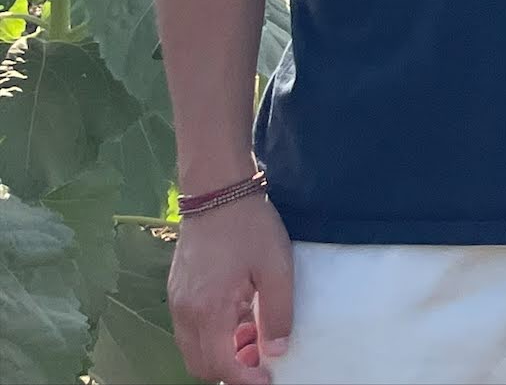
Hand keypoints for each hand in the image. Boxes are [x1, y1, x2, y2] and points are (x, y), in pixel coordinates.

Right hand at [168, 192, 292, 384]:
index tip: (268, 380)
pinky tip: (239, 316)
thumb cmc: (250, 227)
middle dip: (231, 370)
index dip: (245, 379)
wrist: (217, 191)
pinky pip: (191, 329)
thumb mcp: (277, 268)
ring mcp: (177, 302)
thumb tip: (277, 350)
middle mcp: (185, 312)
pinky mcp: (178, 291)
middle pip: (201, 364)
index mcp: (208, 310)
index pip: (222, 364)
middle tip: (262, 359)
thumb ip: (277, 313)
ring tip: (254, 335)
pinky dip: (213, 334)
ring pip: (194, 348)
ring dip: (221, 353)